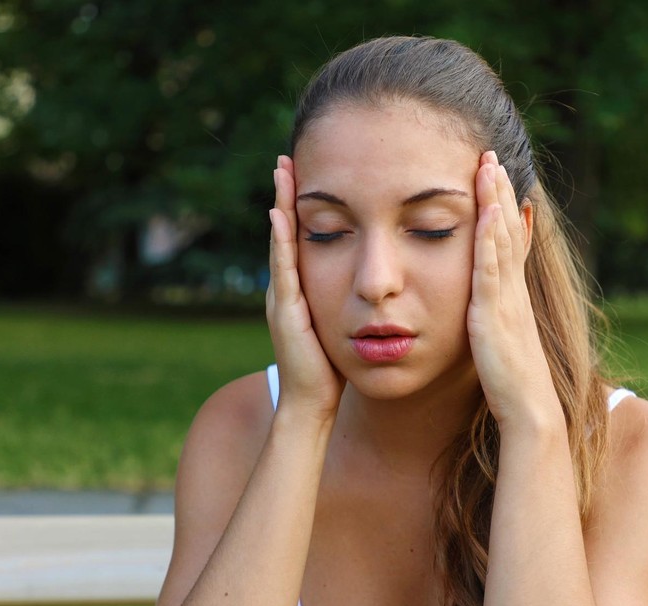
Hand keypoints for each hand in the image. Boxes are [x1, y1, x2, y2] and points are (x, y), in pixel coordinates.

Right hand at [266, 155, 344, 421]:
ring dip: (280, 206)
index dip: (300, 208)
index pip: (300, 239)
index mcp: (300, 291)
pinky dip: (281, 239)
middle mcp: (286, 289)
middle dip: (286, 196)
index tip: (304, 175)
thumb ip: (344, 303)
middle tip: (286, 159)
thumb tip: (368, 286)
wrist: (312, 404)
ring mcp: (282, 298)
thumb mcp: (339, 326)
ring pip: (281, 242)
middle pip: (285, 232)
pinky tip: (279, 214)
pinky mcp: (286, 310)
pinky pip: (284, 267)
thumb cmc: (331, 370)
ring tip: (281, 172)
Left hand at [467, 152, 561, 427]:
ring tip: (489, 166)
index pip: (509, 240)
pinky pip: (492, 269)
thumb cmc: (512, 381)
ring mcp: (506, 299)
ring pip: (500, 240)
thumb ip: (496, 314)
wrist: (529, 410)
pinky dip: (492, 238)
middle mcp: (513, 289)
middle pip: (507, 230)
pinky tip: (489, 212)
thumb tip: (486, 299)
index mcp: (512, 294)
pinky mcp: (494, 313)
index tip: (496, 176)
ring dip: (495, 201)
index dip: (503, 207)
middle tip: (490, 155)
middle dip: (498, 191)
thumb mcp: (501, 338)